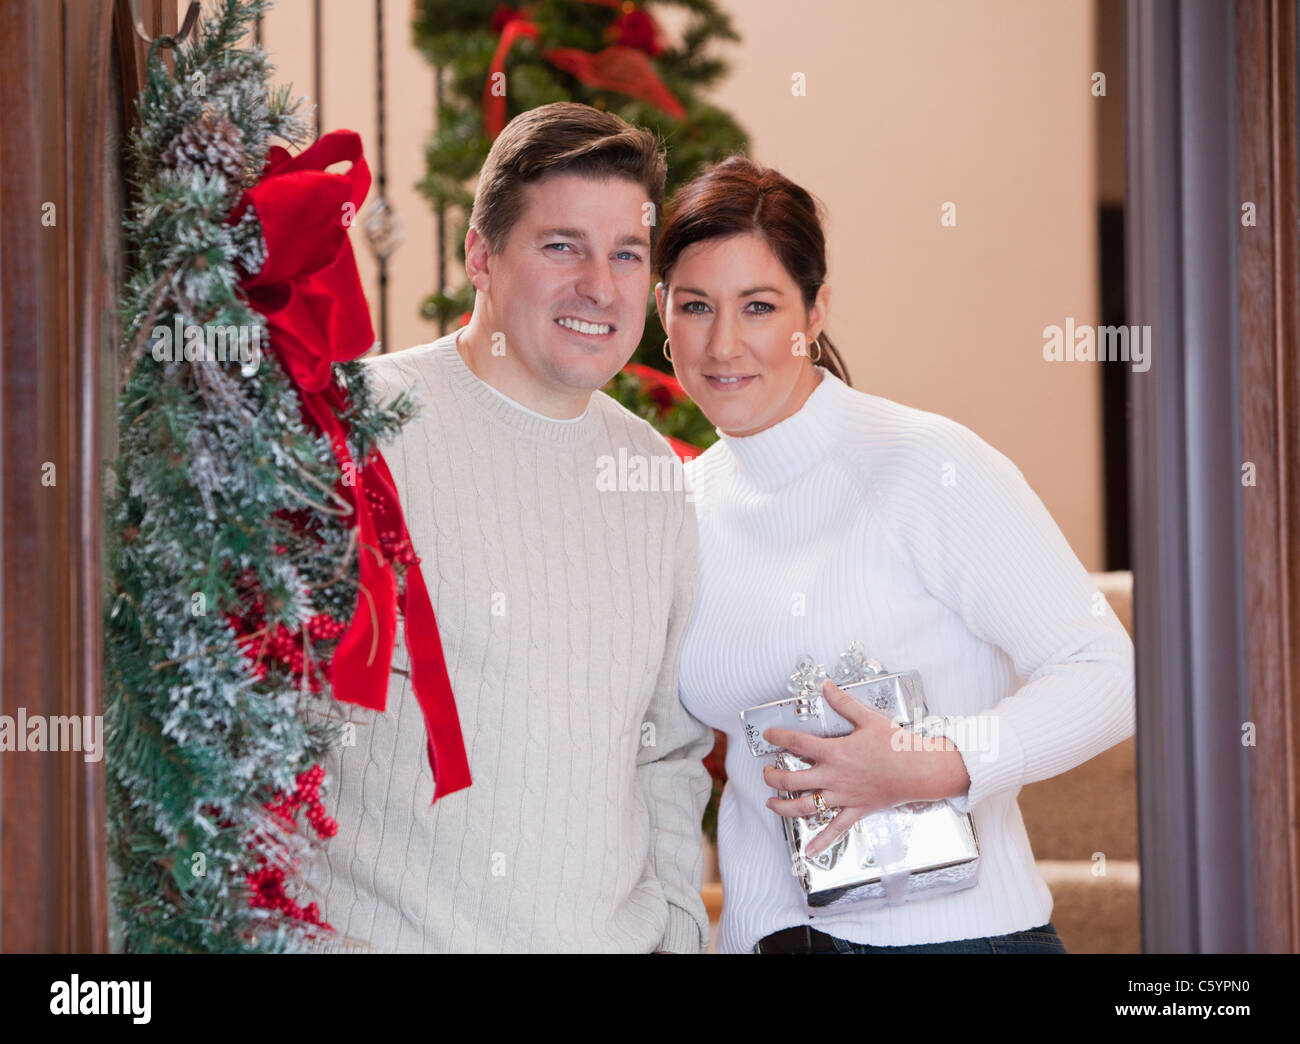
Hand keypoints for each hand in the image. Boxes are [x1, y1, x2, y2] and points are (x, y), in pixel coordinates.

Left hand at [761, 679, 969, 857]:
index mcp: (835, 752)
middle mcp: (834, 776)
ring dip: (783, 806)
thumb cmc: (896, 746)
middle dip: (773, 777)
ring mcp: (843, 797)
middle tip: (766, 773)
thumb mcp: (869, 719)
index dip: (778, 738)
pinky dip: (821, 842)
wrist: (919, 771)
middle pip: (792, 779)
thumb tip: (827, 686)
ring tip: (771, 803)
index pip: (798, 743)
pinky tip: (808, 852)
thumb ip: (844, 704)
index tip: (768, 735)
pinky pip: (835, 830)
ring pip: (805, 806)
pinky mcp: (855, 811)